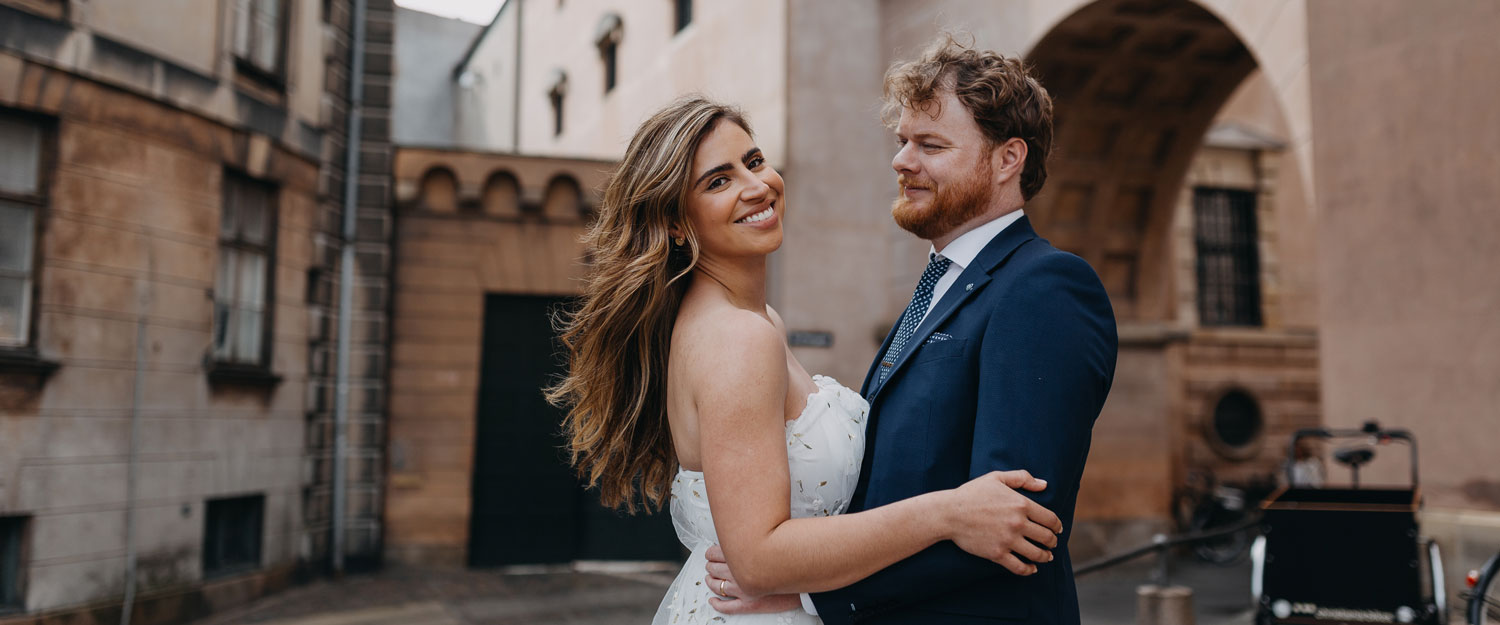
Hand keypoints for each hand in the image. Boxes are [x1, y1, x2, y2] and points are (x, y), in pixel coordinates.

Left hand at [704, 544, 803, 613]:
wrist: (805, 579)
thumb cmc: (790, 559)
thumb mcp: (770, 541)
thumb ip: (753, 539)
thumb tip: (742, 535)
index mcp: (742, 554)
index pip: (715, 552)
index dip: (710, 552)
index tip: (710, 552)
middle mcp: (738, 572)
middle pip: (714, 568)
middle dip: (710, 565)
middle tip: (710, 564)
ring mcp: (742, 590)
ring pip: (717, 585)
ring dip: (710, 581)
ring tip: (710, 578)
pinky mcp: (749, 604)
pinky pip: (726, 607)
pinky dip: (716, 603)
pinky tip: (713, 600)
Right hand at [946, 470, 1063, 575]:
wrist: (949, 513)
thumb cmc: (972, 493)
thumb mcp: (996, 478)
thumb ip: (1022, 478)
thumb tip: (1044, 485)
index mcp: (1021, 504)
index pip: (1050, 519)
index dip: (1057, 526)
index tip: (1058, 529)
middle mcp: (1018, 523)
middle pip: (1046, 537)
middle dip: (1053, 542)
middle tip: (1052, 543)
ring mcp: (1008, 540)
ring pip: (1036, 554)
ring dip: (1045, 556)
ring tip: (1046, 557)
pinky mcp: (997, 554)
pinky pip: (1019, 567)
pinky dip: (1029, 570)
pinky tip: (1032, 569)